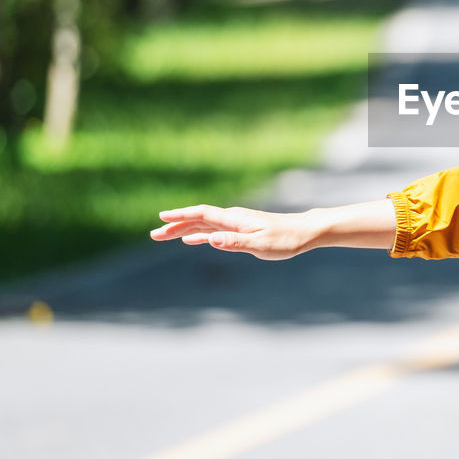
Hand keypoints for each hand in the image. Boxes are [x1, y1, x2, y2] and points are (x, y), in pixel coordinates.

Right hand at [151, 204, 318, 259]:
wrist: (304, 231)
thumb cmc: (285, 239)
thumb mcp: (260, 245)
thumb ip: (235, 243)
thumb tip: (210, 239)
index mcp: (235, 220)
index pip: (202, 213)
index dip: (181, 215)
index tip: (162, 218)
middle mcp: (233, 218)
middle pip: (198, 219)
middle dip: (175, 225)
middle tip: (154, 234)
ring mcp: (236, 224)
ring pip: (203, 224)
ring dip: (184, 230)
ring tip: (164, 237)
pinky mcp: (241, 230)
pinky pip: (214, 230)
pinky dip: (200, 234)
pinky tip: (191, 239)